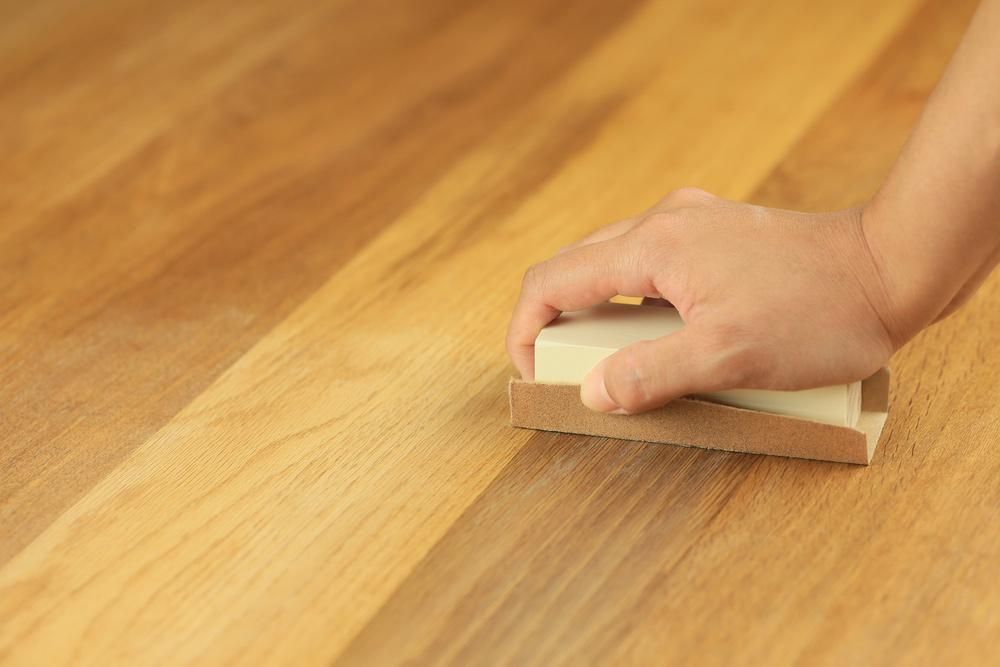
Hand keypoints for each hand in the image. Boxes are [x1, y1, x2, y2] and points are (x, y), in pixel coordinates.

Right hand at [506, 188, 906, 413]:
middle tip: (567, 371)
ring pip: (612, 262)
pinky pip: (650, 262)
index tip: (532, 372)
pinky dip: (633, 298)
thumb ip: (651, 375)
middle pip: (575, 266)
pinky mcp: (716, 232)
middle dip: (556, 320)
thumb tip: (593, 394)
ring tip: (612, 358)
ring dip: (596, 309)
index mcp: (653, 246)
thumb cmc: (817, 311)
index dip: (525, 329)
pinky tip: (661, 331)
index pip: (552, 280)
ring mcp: (692, 221)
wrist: (891, 267)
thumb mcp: (729, 357)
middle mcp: (663, 222)